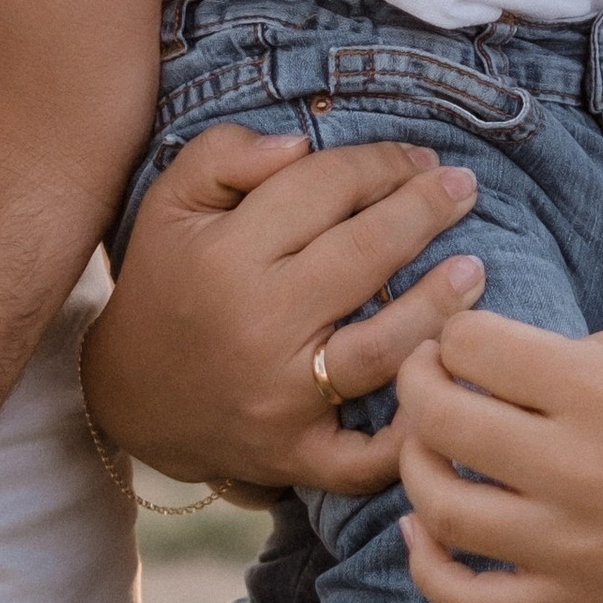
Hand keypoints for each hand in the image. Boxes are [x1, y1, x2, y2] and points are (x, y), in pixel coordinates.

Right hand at [83, 124, 489, 496]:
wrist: (128, 394)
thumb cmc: (164, 281)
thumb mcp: (171, 202)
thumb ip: (226, 155)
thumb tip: (299, 144)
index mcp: (230, 255)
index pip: (326, 189)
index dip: (380, 164)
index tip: (418, 158)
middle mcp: (260, 325)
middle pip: (365, 256)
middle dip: (424, 212)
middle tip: (463, 188)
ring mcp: (281, 398)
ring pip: (381, 350)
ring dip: (438, 306)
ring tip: (475, 271)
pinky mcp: (294, 454)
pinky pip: (364, 458)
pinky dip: (409, 434)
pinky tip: (442, 384)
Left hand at [394, 310, 602, 602]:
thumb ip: (551, 356)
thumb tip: (466, 361)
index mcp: (596, 392)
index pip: (473, 347)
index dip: (454, 335)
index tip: (462, 342)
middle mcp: (576, 468)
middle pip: (442, 421)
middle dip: (415, 387)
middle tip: (425, 379)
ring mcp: (570, 546)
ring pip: (441, 510)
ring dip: (414, 469)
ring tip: (426, 448)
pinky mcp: (572, 602)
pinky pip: (471, 601)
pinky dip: (428, 569)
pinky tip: (420, 531)